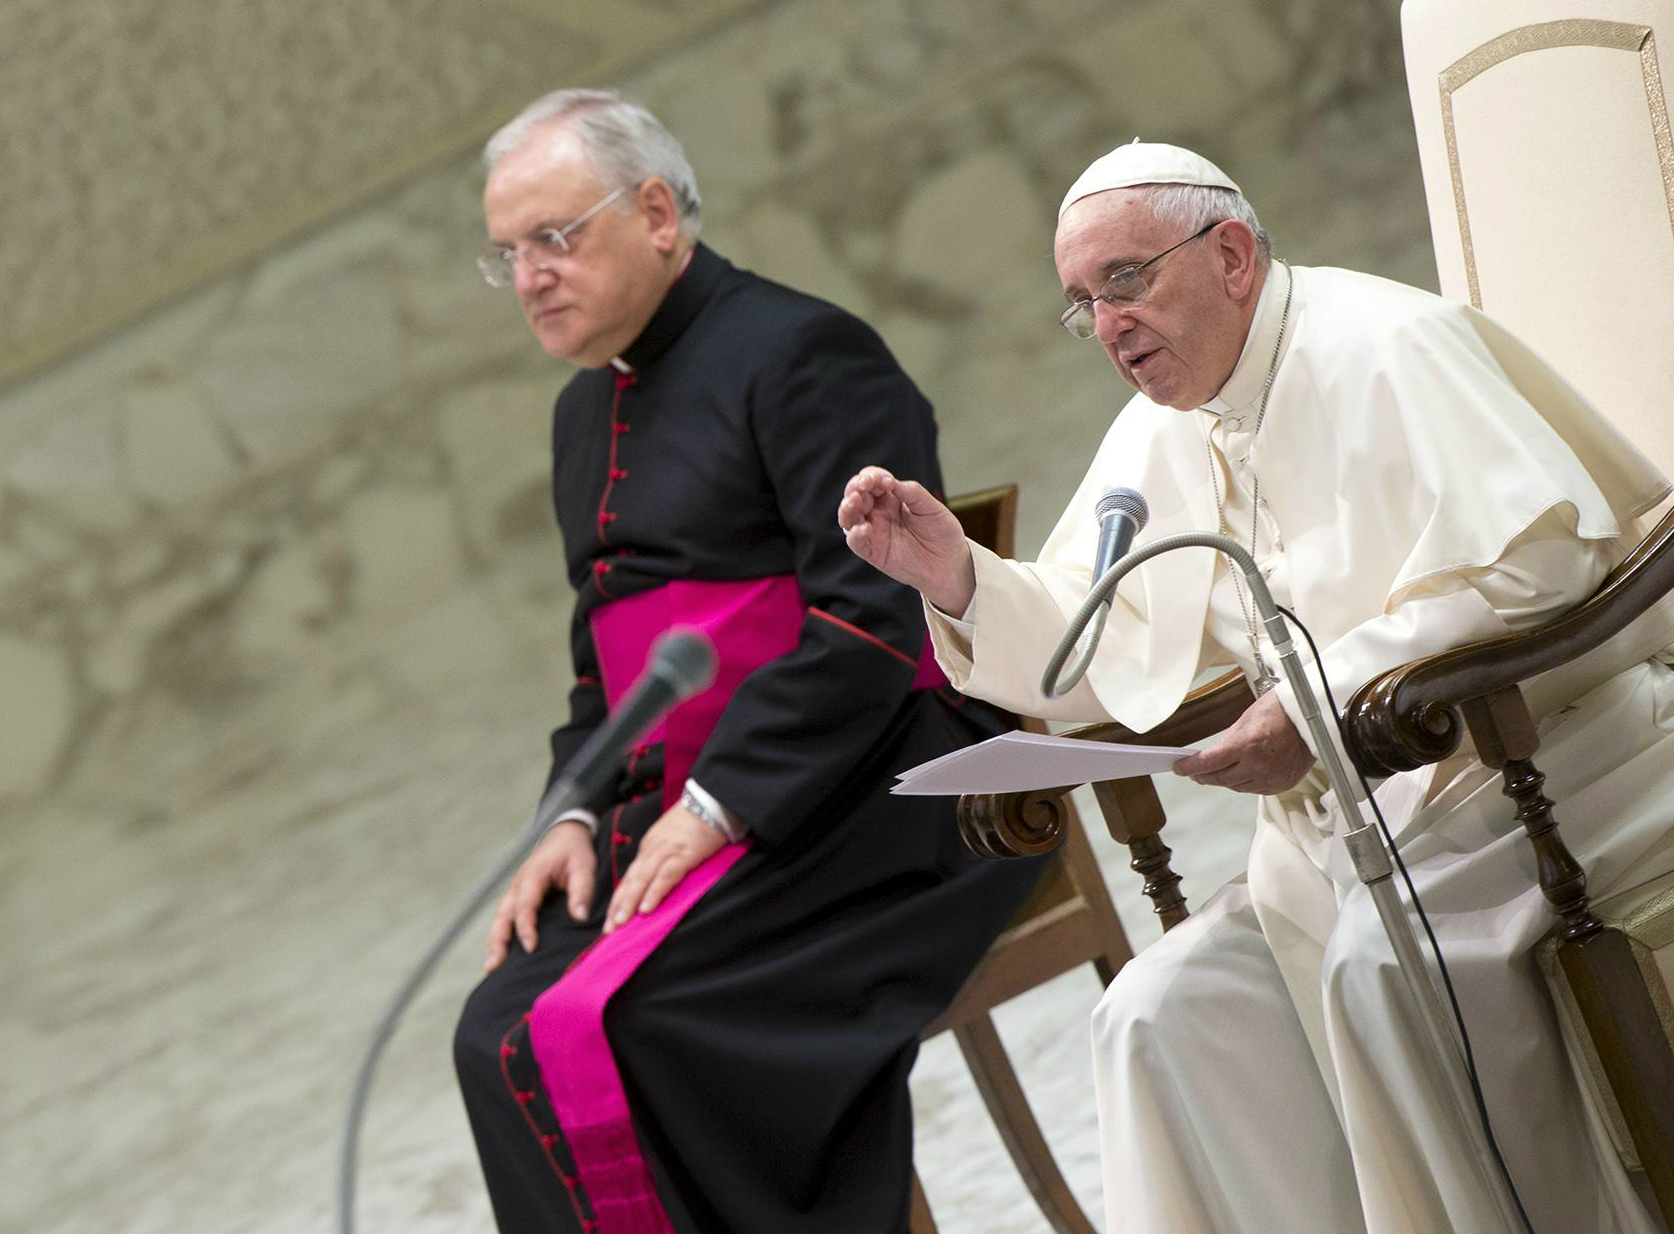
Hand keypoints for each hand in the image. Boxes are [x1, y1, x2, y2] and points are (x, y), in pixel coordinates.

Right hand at [485, 820, 595, 970]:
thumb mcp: (583, 866)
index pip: (525, 905)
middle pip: (502, 916)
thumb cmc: (574, 850)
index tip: (531, 947)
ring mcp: (515, 891)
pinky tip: (500, 955)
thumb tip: (579, 917)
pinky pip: (505, 918)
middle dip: (497, 941)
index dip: (526, 927)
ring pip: (499, 919)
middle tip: (493, 967)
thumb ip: (582, 890)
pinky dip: (501, 935)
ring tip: (491, 967)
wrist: (565, 832)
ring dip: (494, 942)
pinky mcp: (518, 897)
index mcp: (532, 876)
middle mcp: (518, 885)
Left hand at [602, 804, 726, 933]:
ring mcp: (666, 851)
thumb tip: (660, 882)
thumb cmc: (697, 821)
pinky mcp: (684, 853)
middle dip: (618, 906)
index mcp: (650, 848)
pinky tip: (646, 908)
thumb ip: (666, 857)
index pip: (630, 877)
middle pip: (631, 880)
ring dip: (629, 902)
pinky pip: (666, 876)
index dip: (620, 899)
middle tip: (609, 930)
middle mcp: (652, 849)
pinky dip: (654, 892)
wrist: (711, 799)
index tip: (611, 919)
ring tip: (620, 923)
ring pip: (642, 879)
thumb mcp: (674, 839)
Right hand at [838, 466, 975, 614]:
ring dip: (847, 507)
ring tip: (854, 501)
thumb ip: (911, 492)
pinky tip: (864, 528)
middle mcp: (878, 512)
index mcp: (891, 497)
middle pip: (855, 494)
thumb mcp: (931, 507)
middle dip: (856, 486)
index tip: (887, 481)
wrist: (950, 562)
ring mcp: (873, 531)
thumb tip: (891, 481)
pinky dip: (855, 534)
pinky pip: (855, 542)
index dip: (873, 476)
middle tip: (864, 485)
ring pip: (848, 516)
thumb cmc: (941, 532)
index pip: (872, 480)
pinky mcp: (873, 552)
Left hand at [1171, 689, 1314, 795]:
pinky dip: (1244, 784)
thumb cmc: (1280, 712)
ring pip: (1237, 787)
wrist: (1311, 718)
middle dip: (1204, 776)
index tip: (1179, 768)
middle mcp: (1257, 765)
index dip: (1189, 768)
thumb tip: (1212, 756)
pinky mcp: (1281, 784)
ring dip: (1224, 781)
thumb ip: (1228, 741)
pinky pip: (1255, 790)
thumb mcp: (1245, 720)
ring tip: (1217, 773)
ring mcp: (1270, 777)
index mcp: (1245, 745)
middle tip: (1194, 773)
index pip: (1208, 763)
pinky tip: (1240, 776)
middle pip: (1220, 779)